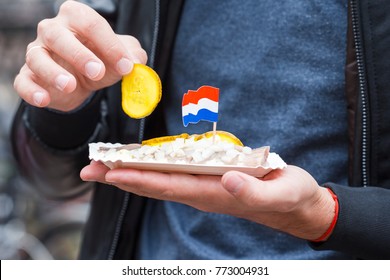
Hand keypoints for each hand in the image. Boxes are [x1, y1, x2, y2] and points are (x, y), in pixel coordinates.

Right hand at [14, 0, 146, 110]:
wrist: (81, 82)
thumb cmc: (100, 61)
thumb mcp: (120, 56)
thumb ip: (132, 55)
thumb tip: (137, 61)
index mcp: (77, 18)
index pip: (90, 23)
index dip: (109, 45)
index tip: (126, 66)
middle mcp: (52, 31)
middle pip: (58, 35)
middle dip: (79, 54)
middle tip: (97, 72)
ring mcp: (37, 52)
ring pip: (37, 57)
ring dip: (53, 72)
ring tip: (70, 86)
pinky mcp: (28, 76)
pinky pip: (23, 81)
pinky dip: (31, 91)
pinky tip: (44, 99)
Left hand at [80, 162, 335, 240]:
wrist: (296, 206)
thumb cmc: (289, 197)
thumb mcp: (280, 192)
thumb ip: (254, 190)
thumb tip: (228, 179)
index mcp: (216, 193)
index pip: (170, 186)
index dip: (140, 178)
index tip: (113, 170)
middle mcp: (202, 194)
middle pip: (156, 187)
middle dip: (123, 178)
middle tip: (92, 169)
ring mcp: (203, 190)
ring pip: (159, 183)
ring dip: (130, 175)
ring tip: (105, 168)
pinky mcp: (208, 184)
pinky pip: (171, 178)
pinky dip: (149, 172)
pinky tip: (138, 168)